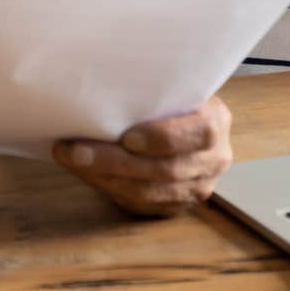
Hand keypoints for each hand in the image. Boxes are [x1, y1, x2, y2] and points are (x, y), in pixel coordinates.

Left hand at [52, 98, 233, 217]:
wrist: (178, 120)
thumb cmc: (166, 97)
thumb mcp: (169, 85)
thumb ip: (151, 87)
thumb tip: (101, 84)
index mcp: (216, 122)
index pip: (198, 133)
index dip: (162, 138)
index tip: (127, 136)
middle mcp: (214, 159)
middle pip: (166, 169)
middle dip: (115, 162)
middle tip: (76, 151)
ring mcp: (198, 187)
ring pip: (150, 193)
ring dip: (106, 179)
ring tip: (73, 161)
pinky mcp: (177, 206)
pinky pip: (142, 206)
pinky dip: (110, 190)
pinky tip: (87, 174)